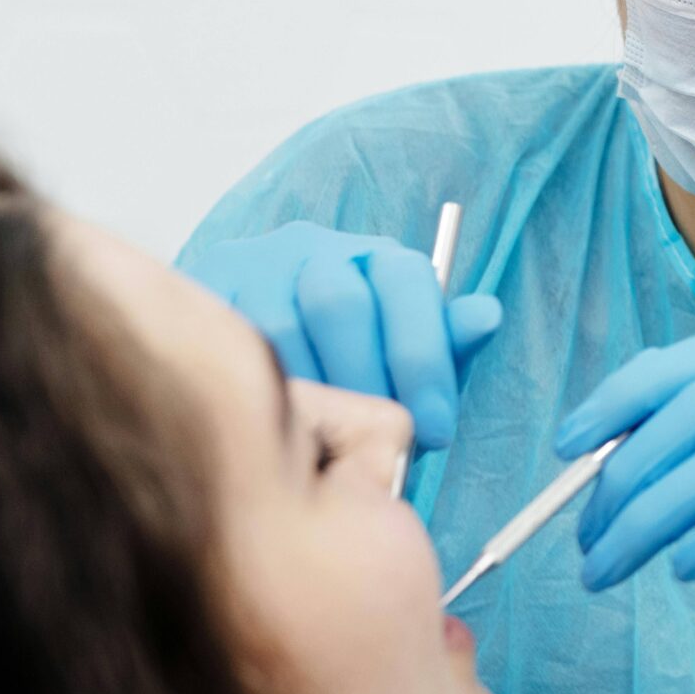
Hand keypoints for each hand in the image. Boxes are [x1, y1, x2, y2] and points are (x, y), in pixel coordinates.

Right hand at [185, 221, 501, 451]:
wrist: (258, 365)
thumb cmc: (355, 367)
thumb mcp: (410, 362)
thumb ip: (447, 346)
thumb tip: (486, 315)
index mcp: (378, 260)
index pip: (407, 283)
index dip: (424, 360)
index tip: (435, 428)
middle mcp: (316, 249)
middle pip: (340, 303)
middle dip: (366, 382)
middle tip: (377, 440)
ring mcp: (256, 265)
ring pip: (282, 327)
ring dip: (313, 396)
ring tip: (329, 444)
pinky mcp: (208, 291)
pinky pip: (231, 344)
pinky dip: (262, 393)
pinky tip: (281, 426)